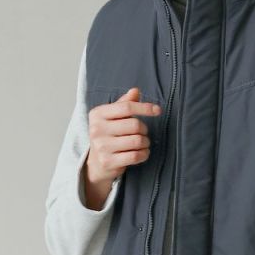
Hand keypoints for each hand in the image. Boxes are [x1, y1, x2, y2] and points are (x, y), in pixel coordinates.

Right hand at [82, 86, 161, 208]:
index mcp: (98, 114)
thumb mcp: (112, 117)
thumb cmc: (108, 135)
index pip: (126, 107)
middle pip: (134, 125)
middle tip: (143, 133)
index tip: (158, 110)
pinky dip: (144, 154)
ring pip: (137, 141)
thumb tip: (135, 91)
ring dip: (145, 142)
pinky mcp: (108, 161)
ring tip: (143, 143)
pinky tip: (143, 152)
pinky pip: (135, 156)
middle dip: (144, 129)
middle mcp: (97, 129)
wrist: (96, 163)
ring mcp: (102, 146)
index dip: (144, 108)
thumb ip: (124, 103)